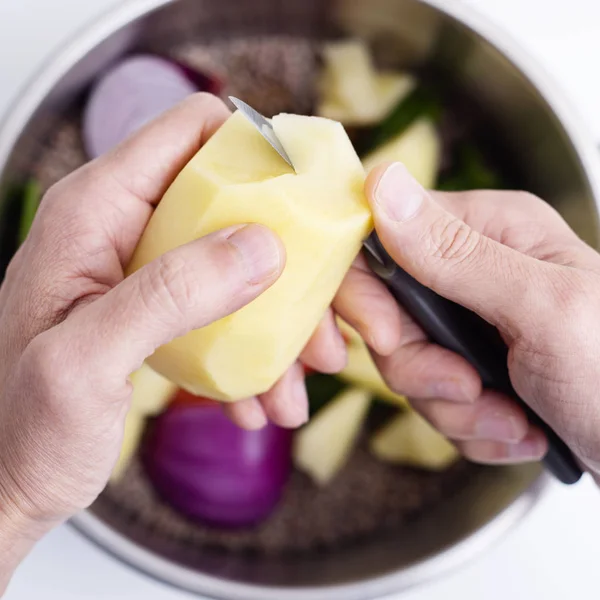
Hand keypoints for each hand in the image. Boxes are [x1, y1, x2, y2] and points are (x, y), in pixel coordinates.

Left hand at [0, 93, 340, 586]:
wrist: (6, 478)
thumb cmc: (22, 425)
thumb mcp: (88, 361)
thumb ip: (171, 294)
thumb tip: (260, 246)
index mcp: (97, 209)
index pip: (193, 132)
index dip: (257, 152)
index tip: (307, 202)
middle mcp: (126, 225)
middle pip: (235, 203)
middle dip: (289, 262)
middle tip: (321, 327)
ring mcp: (147, 266)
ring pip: (241, 262)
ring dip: (279, 321)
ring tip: (294, 384)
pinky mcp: (162, 305)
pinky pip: (227, 306)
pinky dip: (254, 350)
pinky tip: (258, 396)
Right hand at [337, 161, 599, 479]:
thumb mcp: (542, 309)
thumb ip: (456, 254)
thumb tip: (382, 184)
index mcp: (487, 231)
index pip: (381, 241)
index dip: (366, 294)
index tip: (389, 339)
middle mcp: (471, 270)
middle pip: (386, 315)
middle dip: (420, 368)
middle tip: (470, 388)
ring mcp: (469, 321)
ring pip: (406, 366)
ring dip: (454, 407)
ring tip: (513, 420)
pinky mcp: (472, 364)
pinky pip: (433, 399)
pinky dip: (470, 426)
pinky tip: (519, 429)